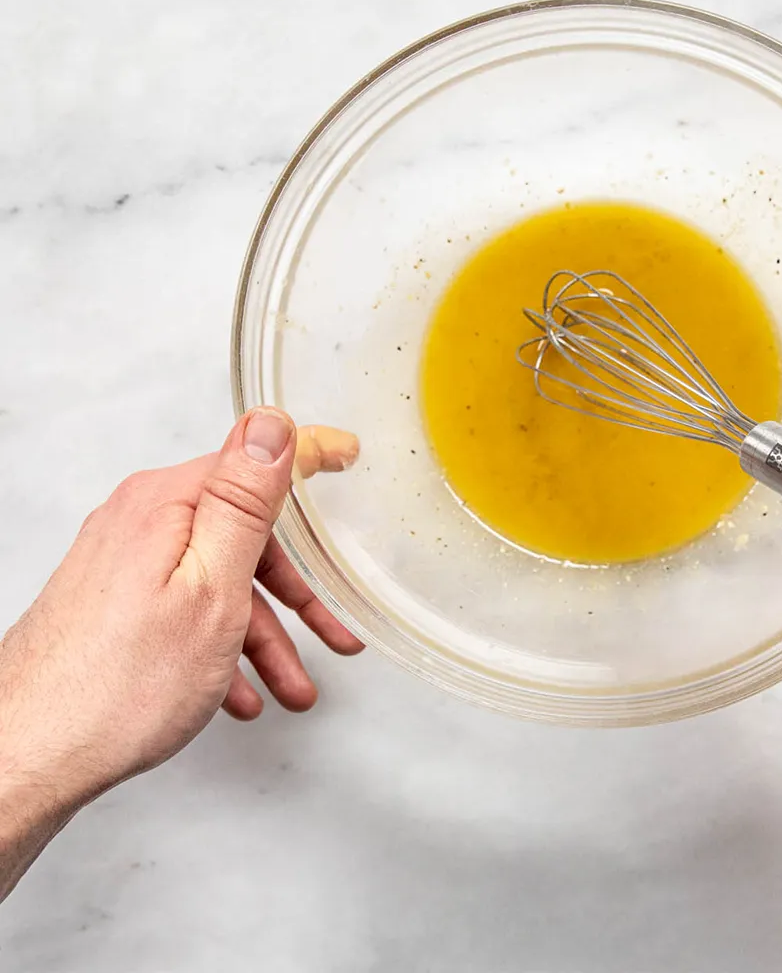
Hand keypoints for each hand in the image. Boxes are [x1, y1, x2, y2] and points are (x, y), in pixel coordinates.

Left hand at [0, 410, 363, 898]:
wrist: (28, 758)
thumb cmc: (119, 687)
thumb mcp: (213, 585)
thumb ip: (246, 501)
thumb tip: (271, 426)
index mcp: (167, 504)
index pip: (253, 462)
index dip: (309, 458)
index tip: (347, 454)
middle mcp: (138, 522)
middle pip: (241, 536)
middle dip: (293, 593)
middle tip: (334, 631)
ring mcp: (120, 563)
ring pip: (216, 583)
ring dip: (260, 635)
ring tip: (290, 685)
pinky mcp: (109, 601)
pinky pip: (183, 609)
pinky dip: (218, 646)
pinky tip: (235, 690)